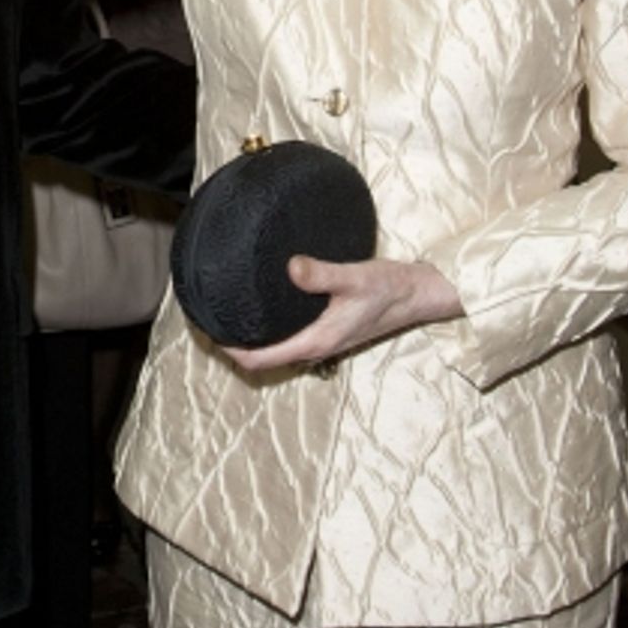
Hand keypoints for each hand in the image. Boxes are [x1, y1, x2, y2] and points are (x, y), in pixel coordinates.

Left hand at [221, 256, 463, 373]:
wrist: (420, 294)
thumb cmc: (390, 289)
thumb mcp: (355, 277)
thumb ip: (322, 274)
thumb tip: (291, 267)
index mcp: (316, 341)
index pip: (261, 360)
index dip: (230, 350)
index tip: (208, 331)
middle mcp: (316, 346)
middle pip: (263, 357)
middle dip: (234, 344)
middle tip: (208, 319)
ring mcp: (323, 339)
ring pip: (276, 347)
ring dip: (252, 337)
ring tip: (227, 313)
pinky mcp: (328, 329)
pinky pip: (289, 336)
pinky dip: (269, 329)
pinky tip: (263, 307)